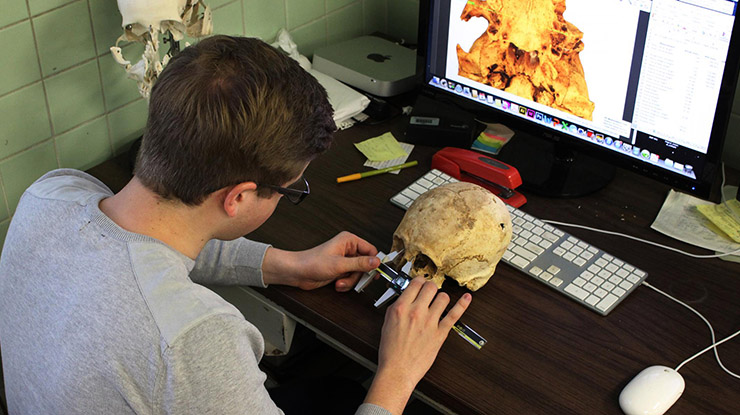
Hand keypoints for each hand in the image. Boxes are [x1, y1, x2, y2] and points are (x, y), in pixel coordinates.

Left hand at [262, 231, 379, 290]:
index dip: (373, 262)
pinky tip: (337, 283)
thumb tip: (376, 262)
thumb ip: (360, 264)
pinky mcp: (340, 270)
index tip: (374, 272)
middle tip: (353, 278)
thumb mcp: (340, 264)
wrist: (298, 273)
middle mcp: (347, 249)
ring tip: (340, 281)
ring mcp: (344, 260)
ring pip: (358, 273)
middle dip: (358, 275)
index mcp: (348, 241)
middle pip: (365, 264)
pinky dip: (345, 283)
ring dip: (350, 281)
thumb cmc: (312, 262)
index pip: (370, 250)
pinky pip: (350, 278)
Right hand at [364, 277, 471, 413]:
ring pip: (443, 297)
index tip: (420, 284)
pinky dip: (463, 304)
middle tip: (429, 292)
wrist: (397, 370)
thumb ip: (397, 307)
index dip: (419, 281)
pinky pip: (454, 314)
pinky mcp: (440, 333)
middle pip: (430, 287)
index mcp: (401, 308)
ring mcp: (430, 322)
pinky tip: (467, 299)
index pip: (415, 283)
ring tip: (439, 302)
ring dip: (441, 298)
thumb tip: (406, 297)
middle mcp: (416, 312)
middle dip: (430, 288)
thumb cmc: (391, 351)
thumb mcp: (387, 323)